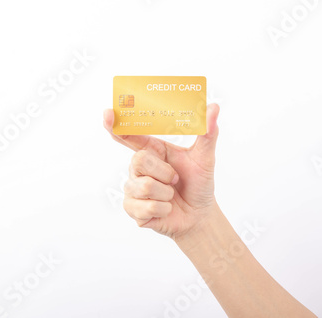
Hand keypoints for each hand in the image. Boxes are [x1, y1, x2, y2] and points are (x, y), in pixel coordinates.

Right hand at [103, 104, 219, 239]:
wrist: (199, 215)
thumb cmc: (198, 184)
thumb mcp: (205, 157)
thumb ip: (207, 133)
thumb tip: (214, 107)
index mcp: (152, 150)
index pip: (129, 135)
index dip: (116, 125)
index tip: (108, 113)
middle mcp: (138, 168)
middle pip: (138, 160)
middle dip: (164, 172)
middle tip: (175, 179)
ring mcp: (133, 188)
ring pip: (144, 186)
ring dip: (166, 193)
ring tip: (171, 195)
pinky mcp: (133, 209)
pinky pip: (146, 207)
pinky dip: (164, 208)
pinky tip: (166, 209)